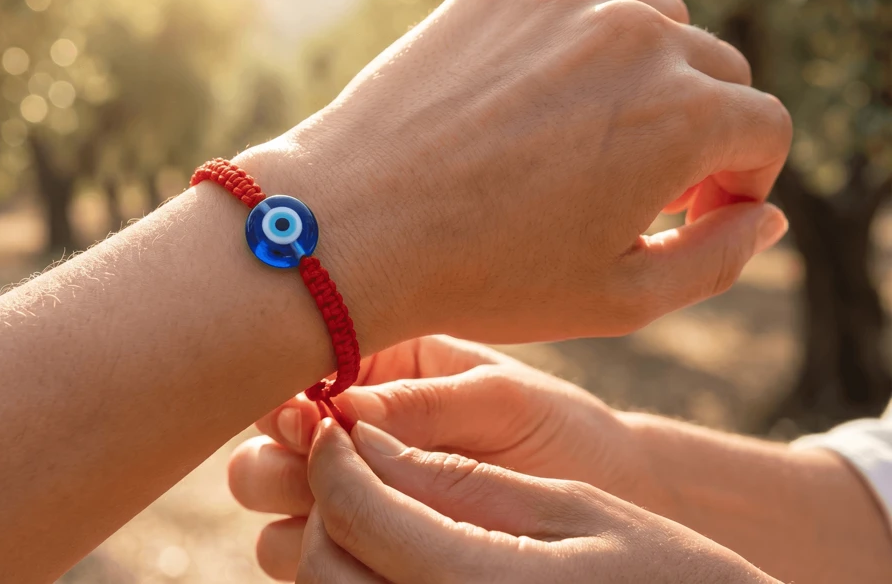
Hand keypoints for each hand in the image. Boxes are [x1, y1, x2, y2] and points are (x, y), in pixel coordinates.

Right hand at [229, 335, 651, 578]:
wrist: (608, 490)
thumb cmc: (558, 428)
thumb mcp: (498, 399)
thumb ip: (420, 400)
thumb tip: (340, 408)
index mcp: (374, 373)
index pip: (296, 381)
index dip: (288, 401)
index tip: (309, 420)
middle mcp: (349, 438)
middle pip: (264, 451)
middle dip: (280, 463)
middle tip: (320, 467)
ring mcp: (354, 498)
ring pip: (272, 513)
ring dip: (295, 514)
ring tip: (346, 513)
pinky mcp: (368, 548)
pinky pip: (307, 560)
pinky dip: (317, 556)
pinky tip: (362, 548)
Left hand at [238, 0, 789, 346]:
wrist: (350, 227)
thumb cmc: (484, 275)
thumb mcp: (620, 296)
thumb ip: (718, 257)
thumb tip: (765, 216)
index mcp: (684, 113)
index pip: (764, 127)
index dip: (739, 181)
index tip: (689, 214)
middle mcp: (634, 36)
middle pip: (712, 69)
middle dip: (697, 128)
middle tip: (637, 185)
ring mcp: (561, 2)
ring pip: (646, 24)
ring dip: (641, 78)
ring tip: (587, 141)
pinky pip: (564, 9)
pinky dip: (564, 52)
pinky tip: (518, 110)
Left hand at [294, 419, 777, 583]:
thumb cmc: (665, 573)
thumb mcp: (571, 510)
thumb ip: (456, 479)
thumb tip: (361, 439)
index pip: (351, 512)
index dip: (330, 455)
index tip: (335, 419)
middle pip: (320, 567)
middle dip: (322, 504)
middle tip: (350, 460)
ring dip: (332, 547)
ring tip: (372, 503)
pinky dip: (358, 581)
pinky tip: (395, 550)